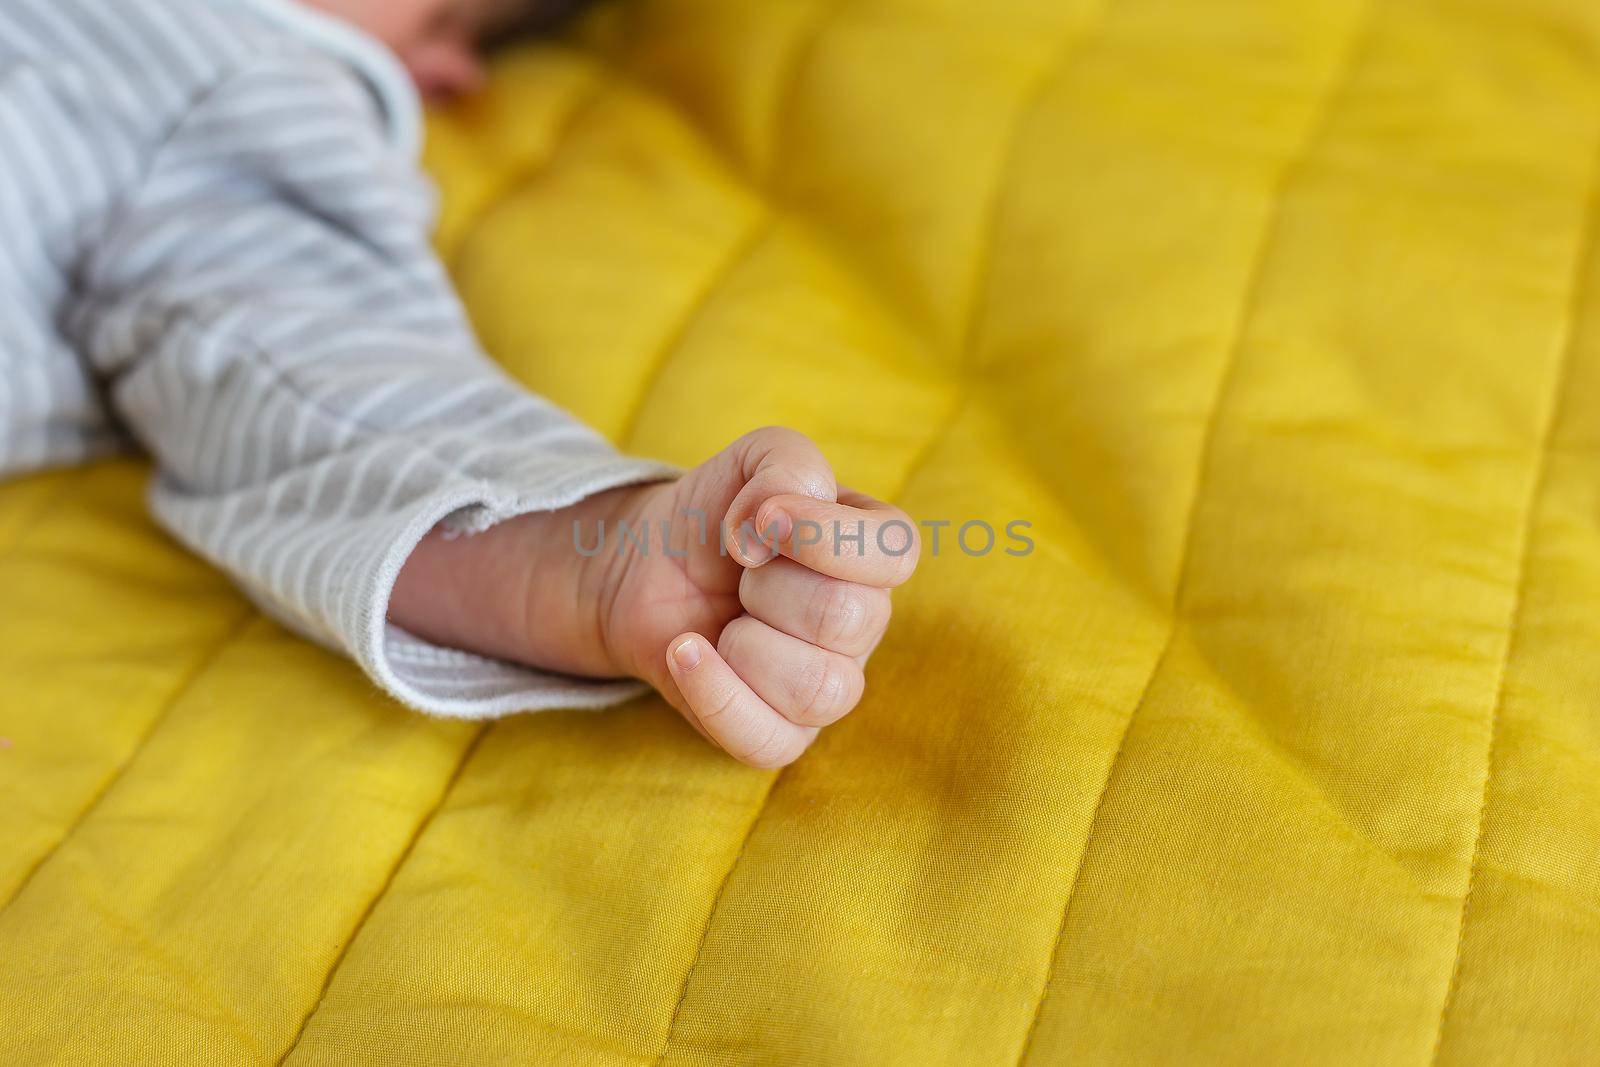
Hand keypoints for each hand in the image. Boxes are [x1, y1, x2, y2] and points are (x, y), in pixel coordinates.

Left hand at [595, 427, 919, 766]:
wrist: (646, 569)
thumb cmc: (713, 515)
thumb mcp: (753, 457)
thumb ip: (787, 464)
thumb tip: (773, 525)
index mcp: (873, 554)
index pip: (895, 553)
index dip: (825, 537)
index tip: (762, 520)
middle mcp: (864, 624)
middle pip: (846, 619)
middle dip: (770, 587)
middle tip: (741, 574)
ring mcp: (827, 685)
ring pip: (819, 688)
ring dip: (746, 643)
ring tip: (722, 620)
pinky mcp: (781, 734)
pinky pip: (769, 742)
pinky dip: (715, 694)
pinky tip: (685, 651)